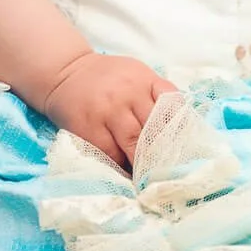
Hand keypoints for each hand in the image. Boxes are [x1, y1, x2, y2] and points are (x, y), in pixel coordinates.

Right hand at [41, 52, 175, 169]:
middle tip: (171, 171)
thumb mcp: (136, 75)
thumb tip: (181, 128)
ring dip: (143, 163)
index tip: (185, 148)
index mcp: (144, 80)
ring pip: (134, 145)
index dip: (181, 128)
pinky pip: (110, 154)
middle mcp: (127, 94)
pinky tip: (126, 170)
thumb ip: (156, 96)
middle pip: (154, 129)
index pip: (172, 104)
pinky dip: (121, 165)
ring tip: (150, 177)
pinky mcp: (88, 128)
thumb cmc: (108, 79)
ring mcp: (107, 111)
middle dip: (163, 152)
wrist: (65, 73)